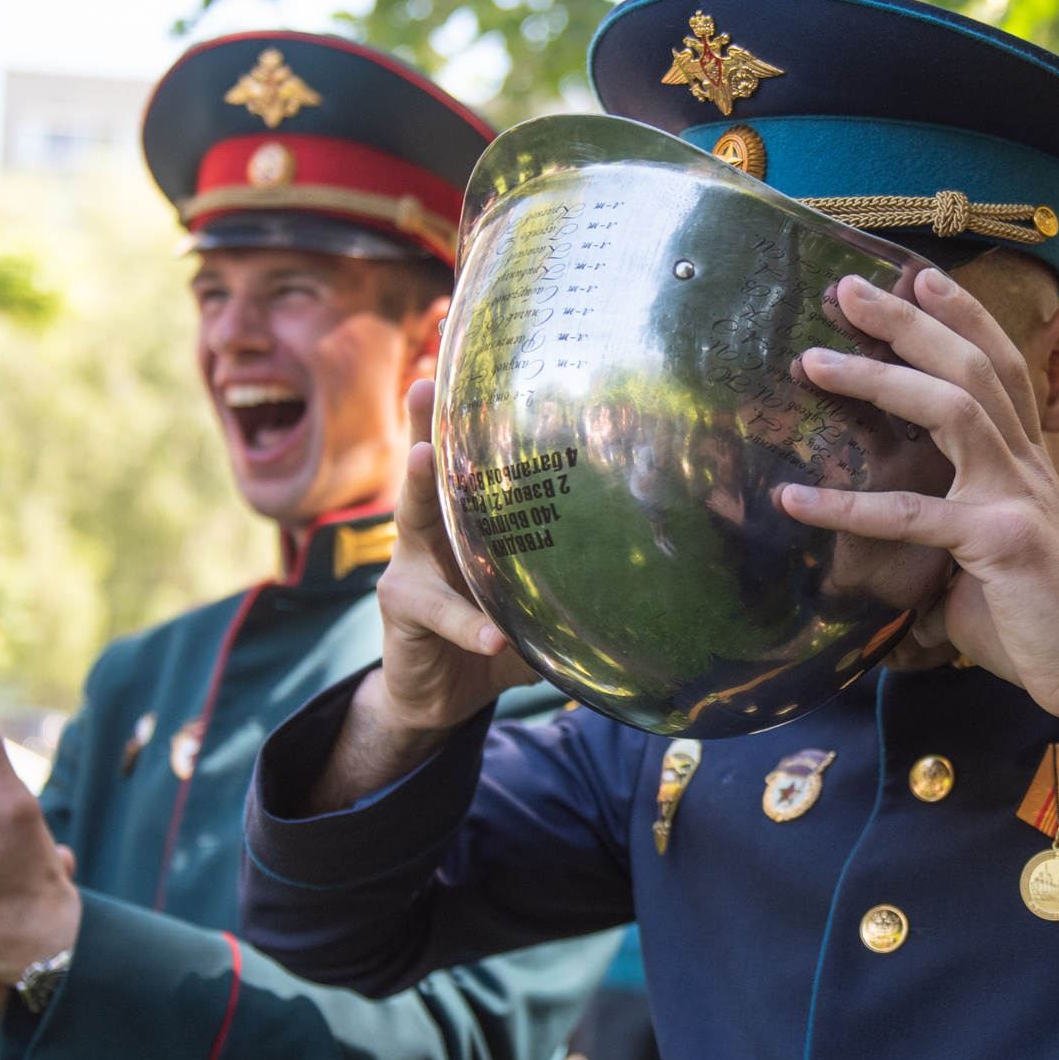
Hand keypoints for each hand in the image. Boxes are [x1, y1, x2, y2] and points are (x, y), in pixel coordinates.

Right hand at [310, 378, 533, 811]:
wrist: (437, 695)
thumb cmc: (491, 631)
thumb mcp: (530, 596)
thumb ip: (569, 574)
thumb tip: (656, 550)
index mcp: (463, 519)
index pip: (465, 458)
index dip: (465, 415)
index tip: (474, 364)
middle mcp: (429, 531)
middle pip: (425, 470)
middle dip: (424, 423)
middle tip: (425, 382)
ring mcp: (408, 567)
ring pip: (413, 522)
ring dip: (419, 490)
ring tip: (426, 461)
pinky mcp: (403, 611)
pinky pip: (441, 616)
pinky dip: (471, 628)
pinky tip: (495, 639)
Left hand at [778, 270, 1058, 722]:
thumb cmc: (1037, 617)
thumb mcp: (988, 557)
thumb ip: (945, 535)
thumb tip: (894, 547)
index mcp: (1027, 462)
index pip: (1000, 366)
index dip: (964, 316)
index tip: (919, 277)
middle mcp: (1025, 465)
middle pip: (971, 366)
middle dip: (910, 321)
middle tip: (849, 290)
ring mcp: (1015, 496)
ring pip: (952, 407)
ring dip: (880, 377)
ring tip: (814, 360)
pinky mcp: (999, 541)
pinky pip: (913, 515)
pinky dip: (849, 506)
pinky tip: (797, 499)